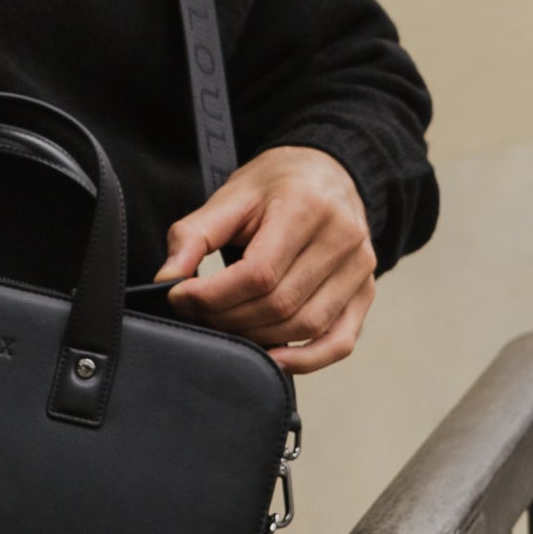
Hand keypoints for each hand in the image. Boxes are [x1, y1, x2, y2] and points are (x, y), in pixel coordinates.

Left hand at [157, 143, 376, 375]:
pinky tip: (273, 360)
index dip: (213, 295)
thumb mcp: (231, 196)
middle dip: (228, 318)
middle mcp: (342, 238)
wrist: (326, 173)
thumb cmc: (277, 186)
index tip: (179, 296)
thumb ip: (194, 235)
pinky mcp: (365, 293)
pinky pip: (339, 341)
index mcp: (307, 206)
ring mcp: (360, 269)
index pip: (259, 272)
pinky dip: (306, 360)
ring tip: (225, 327)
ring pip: (305, 325)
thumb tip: (167, 281)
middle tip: (196, 313)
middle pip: (279, 303)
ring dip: (257, 338)